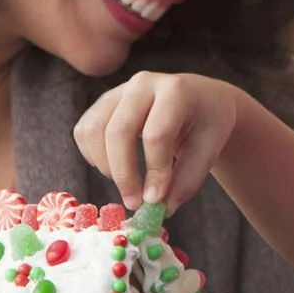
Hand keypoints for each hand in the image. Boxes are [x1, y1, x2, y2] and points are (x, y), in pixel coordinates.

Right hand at [74, 72, 238, 211]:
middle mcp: (143, 83)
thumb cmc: (207, 124)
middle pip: (118, 131)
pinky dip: (93, 156)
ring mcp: (119, 90)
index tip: (156, 200)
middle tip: (134, 202)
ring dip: (105, 166)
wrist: (200, 99)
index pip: (156, 134)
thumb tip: (162, 209)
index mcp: (176, 90)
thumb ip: (187, 180)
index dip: (154, 170)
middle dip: (123, 174)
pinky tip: (115, 168)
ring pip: (94, 130)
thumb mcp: (209, 150)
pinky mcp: (103, 102)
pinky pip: (84, 131)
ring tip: (128, 185)